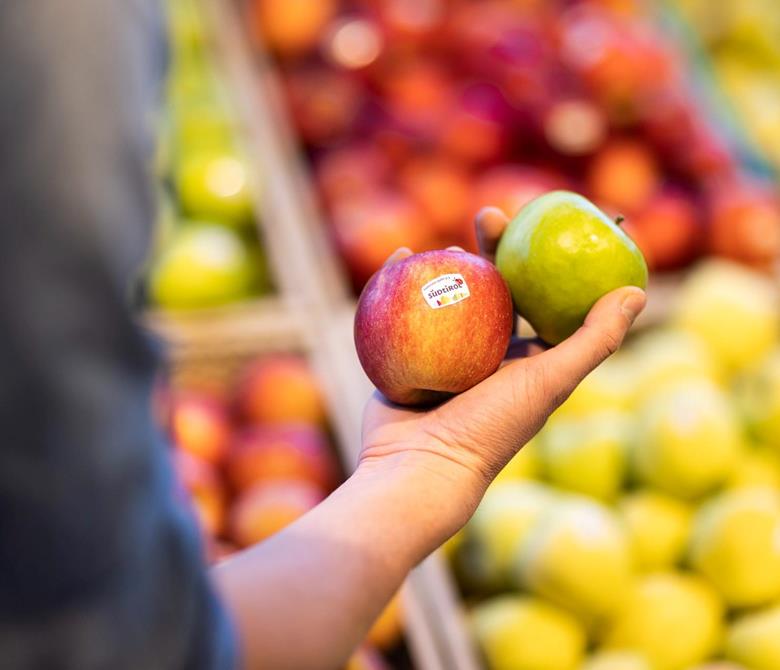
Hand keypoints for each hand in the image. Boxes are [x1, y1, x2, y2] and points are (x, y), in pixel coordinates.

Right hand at [358, 207, 645, 537]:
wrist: (420, 468)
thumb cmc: (491, 429)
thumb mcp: (550, 381)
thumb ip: (595, 340)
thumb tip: (637, 290)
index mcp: (522, 358)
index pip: (537, 294)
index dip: (541, 258)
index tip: (540, 222)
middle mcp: (484, 353)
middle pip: (492, 286)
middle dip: (493, 247)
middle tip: (488, 214)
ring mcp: (441, 353)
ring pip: (447, 294)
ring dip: (447, 261)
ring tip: (444, 242)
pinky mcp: (402, 355)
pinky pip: (401, 308)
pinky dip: (398, 280)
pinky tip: (398, 255)